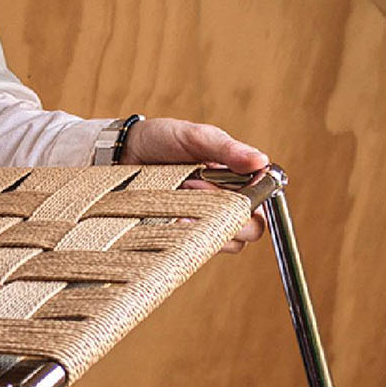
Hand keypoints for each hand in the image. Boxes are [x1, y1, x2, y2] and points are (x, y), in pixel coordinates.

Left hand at [121, 117, 268, 252]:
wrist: (123, 151)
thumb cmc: (163, 140)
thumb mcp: (196, 138)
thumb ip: (227, 149)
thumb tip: (262, 161)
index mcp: (237, 180)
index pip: (262, 204)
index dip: (250, 199)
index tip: (225, 184)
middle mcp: (223, 205)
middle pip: (249, 230)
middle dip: (226, 212)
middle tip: (195, 185)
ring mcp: (201, 222)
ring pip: (222, 241)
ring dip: (204, 223)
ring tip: (178, 196)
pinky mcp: (178, 235)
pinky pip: (191, 249)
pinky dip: (183, 235)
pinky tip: (169, 216)